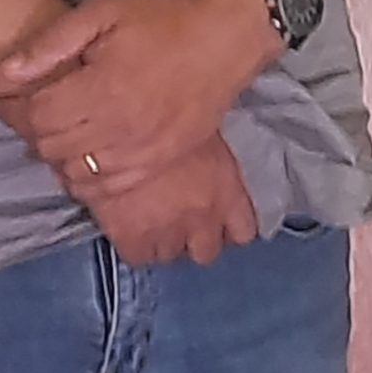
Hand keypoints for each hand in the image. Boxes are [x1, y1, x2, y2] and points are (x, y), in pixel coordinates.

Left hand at [0, 0, 278, 197]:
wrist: (226, 37)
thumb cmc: (163, 19)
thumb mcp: (104, 11)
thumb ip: (53, 42)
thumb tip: (6, 70)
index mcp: (102, 87)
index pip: (40, 117)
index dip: (26, 106)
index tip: (33, 93)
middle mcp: (120, 126)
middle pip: (53, 147)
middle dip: (41, 131)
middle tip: (50, 110)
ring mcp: (142, 149)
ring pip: (78, 173)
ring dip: (64, 155)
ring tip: (70, 131)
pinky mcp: (161, 160)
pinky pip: (110, 187)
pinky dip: (91, 179)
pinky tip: (91, 157)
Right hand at [90, 135, 259, 266]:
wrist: (128, 125)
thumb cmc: (170, 115)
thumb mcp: (207, 134)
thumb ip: (214, 159)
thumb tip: (211, 160)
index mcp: (228, 192)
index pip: (243, 231)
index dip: (229, 229)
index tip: (220, 222)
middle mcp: (203, 218)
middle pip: (206, 251)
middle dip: (194, 239)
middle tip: (180, 222)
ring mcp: (168, 232)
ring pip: (170, 255)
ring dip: (163, 242)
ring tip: (151, 222)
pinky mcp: (134, 238)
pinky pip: (138, 256)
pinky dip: (134, 246)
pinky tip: (128, 228)